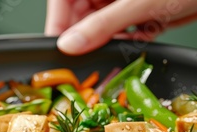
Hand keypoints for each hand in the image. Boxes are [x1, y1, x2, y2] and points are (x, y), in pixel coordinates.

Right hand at [45, 0, 196, 54]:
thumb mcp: (137, 3)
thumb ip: (100, 26)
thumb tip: (70, 44)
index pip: (63, 3)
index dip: (58, 28)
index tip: (58, 52)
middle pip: (79, 18)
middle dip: (84, 40)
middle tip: (85, 62)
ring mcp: (121, 1)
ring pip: (100, 29)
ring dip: (107, 44)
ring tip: (115, 51)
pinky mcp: (138, 13)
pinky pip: (122, 33)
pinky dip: (128, 42)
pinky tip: (136, 39)